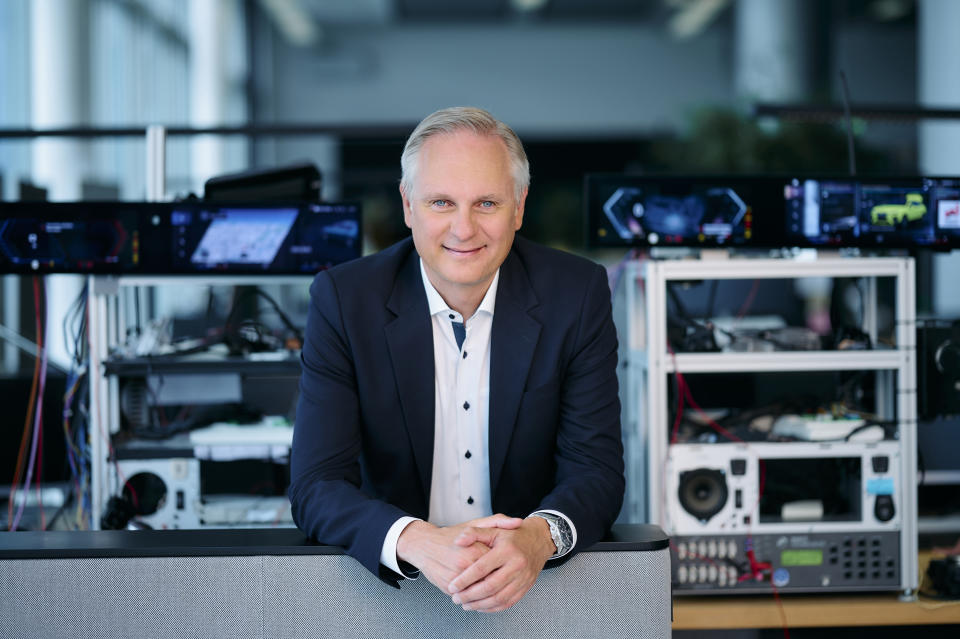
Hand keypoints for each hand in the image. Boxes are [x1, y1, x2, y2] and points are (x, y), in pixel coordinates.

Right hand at [396, 514, 522, 594]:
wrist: (424, 546)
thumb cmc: (451, 535)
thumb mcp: (475, 524)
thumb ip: (498, 521)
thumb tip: (518, 522)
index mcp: (475, 550)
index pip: (499, 564)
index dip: (506, 566)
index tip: (509, 564)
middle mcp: (465, 566)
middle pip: (492, 580)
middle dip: (499, 581)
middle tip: (504, 577)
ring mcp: (457, 579)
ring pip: (481, 592)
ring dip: (489, 592)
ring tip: (494, 586)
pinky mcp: (449, 589)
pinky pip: (469, 598)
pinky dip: (477, 597)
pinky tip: (481, 592)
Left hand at [446, 516, 555, 611]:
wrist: (538, 540)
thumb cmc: (512, 536)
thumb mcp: (493, 529)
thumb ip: (474, 533)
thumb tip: (457, 541)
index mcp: (507, 550)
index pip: (482, 568)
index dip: (465, 579)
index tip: (452, 586)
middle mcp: (517, 565)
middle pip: (490, 586)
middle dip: (470, 595)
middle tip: (456, 598)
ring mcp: (524, 578)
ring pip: (499, 598)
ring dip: (479, 605)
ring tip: (465, 604)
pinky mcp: (526, 587)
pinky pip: (508, 603)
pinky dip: (492, 608)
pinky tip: (480, 606)